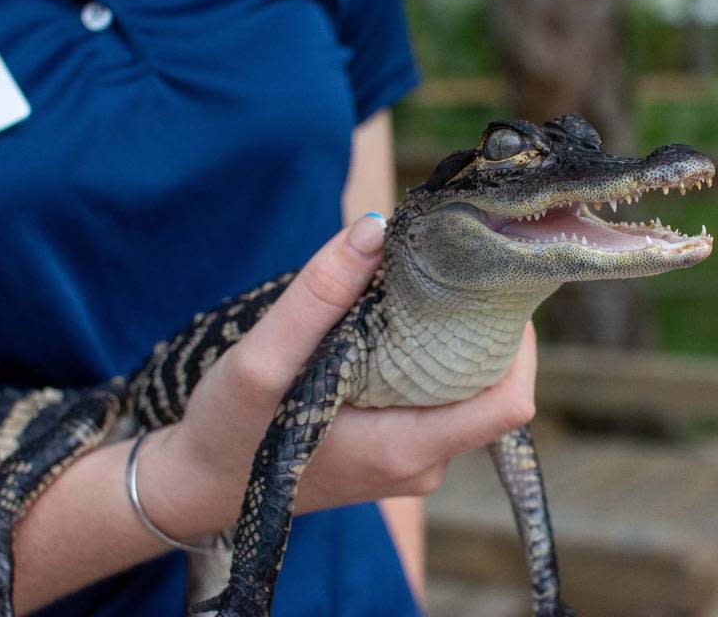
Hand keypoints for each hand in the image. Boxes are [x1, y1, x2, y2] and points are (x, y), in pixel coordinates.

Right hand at [139, 215, 536, 537]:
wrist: (196, 486)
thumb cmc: (227, 432)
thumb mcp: (260, 361)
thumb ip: (318, 295)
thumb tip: (375, 230)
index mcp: (407, 449)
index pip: (512, 403)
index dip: (521, 342)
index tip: (496, 288)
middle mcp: (423, 463)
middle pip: (493, 388)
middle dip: (481, 327)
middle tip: (452, 271)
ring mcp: (413, 461)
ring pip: (465, 391)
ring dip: (451, 340)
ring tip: (416, 292)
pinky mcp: (397, 452)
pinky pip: (438, 399)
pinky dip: (426, 359)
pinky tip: (392, 326)